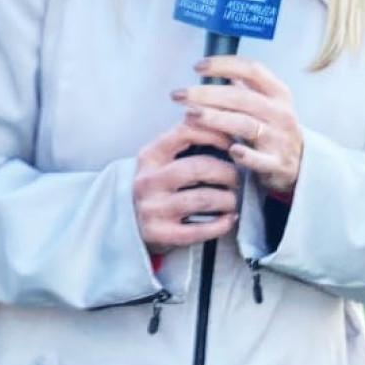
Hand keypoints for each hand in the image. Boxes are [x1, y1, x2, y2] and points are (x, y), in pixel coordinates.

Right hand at [134, 121, 240, 256]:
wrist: (127, 225)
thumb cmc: (155, 188)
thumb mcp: (159, 162)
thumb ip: (183, 145)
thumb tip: (224, 129)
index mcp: (150, 156)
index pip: (186, 132)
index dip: (216, 134)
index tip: (232, 143)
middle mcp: (148, 181)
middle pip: (199, 167)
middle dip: (228, 172)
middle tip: (238, 177)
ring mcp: (153, 209)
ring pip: (204, 198)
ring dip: (228, 199)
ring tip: (234, 199)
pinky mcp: (161, 234)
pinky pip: (200, 230)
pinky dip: (222, 224)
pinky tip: (229, 219)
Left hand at [172, 57, 303, 196]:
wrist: (300, 165)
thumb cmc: (274, 130)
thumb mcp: (267, 104)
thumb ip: (243, 88)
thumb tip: (211, 68)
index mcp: (278, 94)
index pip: (251, 70)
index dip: (224, 65)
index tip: (197, 66)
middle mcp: (280, 113)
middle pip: (242, 98)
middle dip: (207, 94)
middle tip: (179, 95)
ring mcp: (279, 139)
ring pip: (246, 125)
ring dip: (216, 119)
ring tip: (189, 115)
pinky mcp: (276, 164)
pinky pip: (260, 160)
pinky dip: (246, 156)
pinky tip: (229, 151)